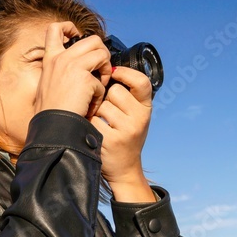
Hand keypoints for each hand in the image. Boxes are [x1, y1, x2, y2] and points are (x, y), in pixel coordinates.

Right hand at [34, 22, 112, 117]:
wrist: (52, 126)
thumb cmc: (50, 112)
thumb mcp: (49, 85)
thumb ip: (61, 72)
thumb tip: (82, 68)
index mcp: (50, 60)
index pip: (54, 29)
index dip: (69, 27)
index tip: (77, 37)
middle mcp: (61, 58)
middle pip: (92, 39)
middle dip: (102, 53)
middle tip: (100, 70)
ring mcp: (72, 65)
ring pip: (102, 53)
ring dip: (106, 69)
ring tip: (100, 85)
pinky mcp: (84, 77)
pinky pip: (102, 80)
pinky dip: (100, 94)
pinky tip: (91, 105)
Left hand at [89, 66, 152, 184]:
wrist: (124, 168)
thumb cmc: (125, 136)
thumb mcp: (134, 115)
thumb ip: (128, 96)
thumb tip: (110, 68)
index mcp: (146, 108)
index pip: (141, 82)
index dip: (126, 73)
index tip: (114, 71)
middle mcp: (140, 118)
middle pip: (114, 91)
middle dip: (106, 99)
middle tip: (108, 112)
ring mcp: (127, 130)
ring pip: (102, 106)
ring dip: (96, 112)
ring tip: (102, 124)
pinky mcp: (112, 140)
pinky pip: (93, 120)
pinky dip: (90, 125)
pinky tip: (96, 133)